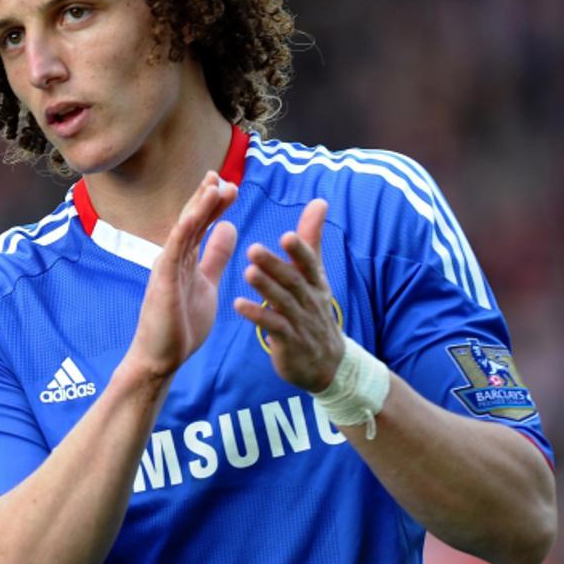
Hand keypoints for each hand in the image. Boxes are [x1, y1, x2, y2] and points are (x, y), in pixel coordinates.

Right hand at [128, 171, 237, 379]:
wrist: (161, 358)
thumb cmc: (181, 325)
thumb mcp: (207, 283)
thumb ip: (216, 257)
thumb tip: (230, 229)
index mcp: (185, 258)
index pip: (201, 224)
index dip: (213, 203)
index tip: (228, 185)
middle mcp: (174, 257)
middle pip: (191, 220)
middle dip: (206, 197)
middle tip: (221, 176)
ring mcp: (166, 267)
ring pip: (184, 229)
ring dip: (198, 206)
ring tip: (214, 185)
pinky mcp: (162, 280)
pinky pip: (174, 250)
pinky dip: (183, 230)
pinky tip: (194, 215)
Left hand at [233, 198, 343, 391]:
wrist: (324, 363)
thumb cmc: (313, 310)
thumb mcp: (315, 275)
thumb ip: (311, 240)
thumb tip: (319, 201)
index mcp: (315, 282)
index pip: (310, 263)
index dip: (300, 250)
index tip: (288, 235)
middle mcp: (310, 300)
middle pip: (293, 281)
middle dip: (275, 265)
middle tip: (253, 249)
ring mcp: (300, 322)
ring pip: (282, 302)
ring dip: (265, 287)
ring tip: (247, 272)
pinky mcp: (288, 341)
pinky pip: (272, 327)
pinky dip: (257, 315)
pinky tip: (238, 305)